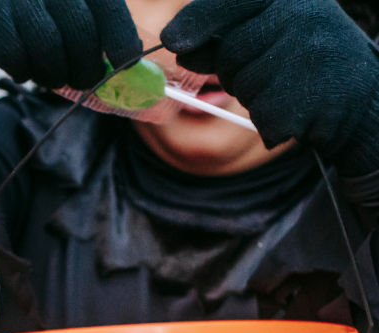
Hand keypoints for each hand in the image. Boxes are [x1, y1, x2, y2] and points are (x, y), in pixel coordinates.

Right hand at [0, 0, 141, 87]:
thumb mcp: (55, 3)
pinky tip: (17, 62)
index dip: (119, 36)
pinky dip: (22, 70)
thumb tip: (127, 61)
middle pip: (79, 33)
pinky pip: (17, 61)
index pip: (104, 4)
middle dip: (86, 66)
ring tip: (47, 70)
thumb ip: (89, 22)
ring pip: (48, 52)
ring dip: (52, 73)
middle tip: (87, 80)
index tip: (127, 63)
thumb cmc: (19, 6)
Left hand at [162, 0, 378, 174]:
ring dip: (256, 98)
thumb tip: (177, 46)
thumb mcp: (268, 37)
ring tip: (290, 87)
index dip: (199, 20)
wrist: (360, 96)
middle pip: (230, 53)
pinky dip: (272, 123)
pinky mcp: (310, 95)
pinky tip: (298, 111)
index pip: (233, 1)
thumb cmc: (302, 62)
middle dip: (236, 71)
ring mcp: (309, 53)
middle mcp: (304, 15)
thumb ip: (224, 39)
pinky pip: (263, 118)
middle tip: (272, 70)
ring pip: (245, 88)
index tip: (171, 41)